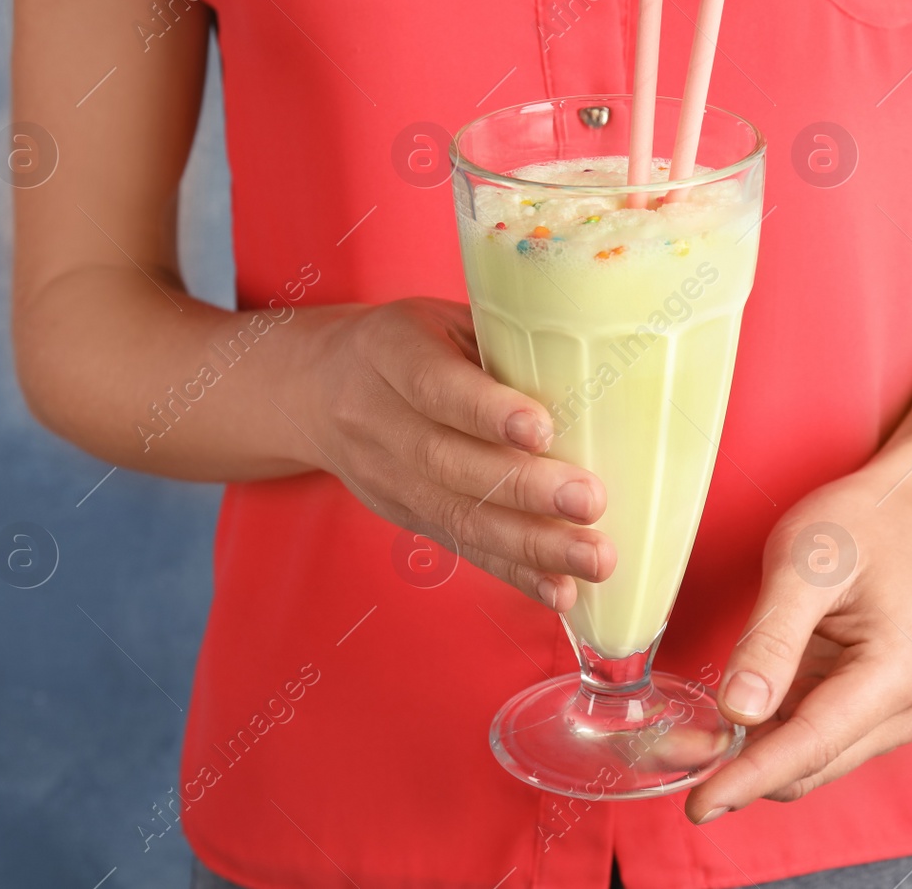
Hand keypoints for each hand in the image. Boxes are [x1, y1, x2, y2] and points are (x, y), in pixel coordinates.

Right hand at [300, 298, 614, 608]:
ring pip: (459, 516)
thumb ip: (500, 343)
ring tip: (592, 557)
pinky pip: (462, 548)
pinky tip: (560, 590)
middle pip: (449, 462)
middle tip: (589, 501)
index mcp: (390, 353)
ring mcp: (387, 478)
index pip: (435, 386)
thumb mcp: (441, 320)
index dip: (487, 411)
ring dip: (532, 544)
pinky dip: (515, 574)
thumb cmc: (405, 345)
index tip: (541, 430)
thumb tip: (596, 365)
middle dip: (525, 489)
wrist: (314, 390)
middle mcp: (378, 420)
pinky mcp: (405, 518)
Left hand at [685, 470, 911, 821]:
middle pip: (809, 766)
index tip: (701, 803)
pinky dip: (762, 738)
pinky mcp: (863, 709)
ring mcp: (886, 714)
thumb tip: (738, 712)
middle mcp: (902, 709)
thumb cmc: (858, 527)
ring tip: (684, 742)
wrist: (901, 512)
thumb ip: (771, 639)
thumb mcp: (803, 566)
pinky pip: (806, 739)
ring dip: (748, 758)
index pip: (811, 745)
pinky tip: (721, 725)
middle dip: (741, 771)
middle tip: (668, 757)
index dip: (751, 777)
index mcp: (895, 675)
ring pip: (805, 761)